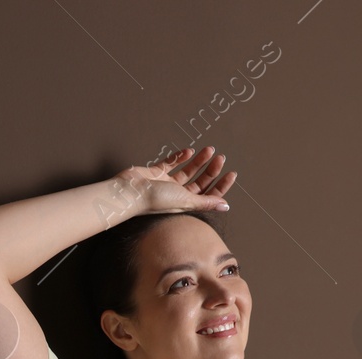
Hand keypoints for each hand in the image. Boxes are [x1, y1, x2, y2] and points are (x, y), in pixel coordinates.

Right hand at [112, 145, 237, 215]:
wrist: (130, 192)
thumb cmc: (154, 200)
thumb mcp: (186, 200)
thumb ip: (206, 202)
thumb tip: (225, 206)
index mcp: (185, 204)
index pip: (208, 195)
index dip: (221, 185)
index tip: (231, 173)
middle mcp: (177, 195)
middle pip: (199, 182)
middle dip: (211, 170)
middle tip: (220, 157)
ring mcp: (166, 183)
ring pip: (187, 171)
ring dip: (199, 161)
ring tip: (208, 150)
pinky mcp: (155, 173)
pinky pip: (171, 163)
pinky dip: (180, 157)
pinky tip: (187, 152)